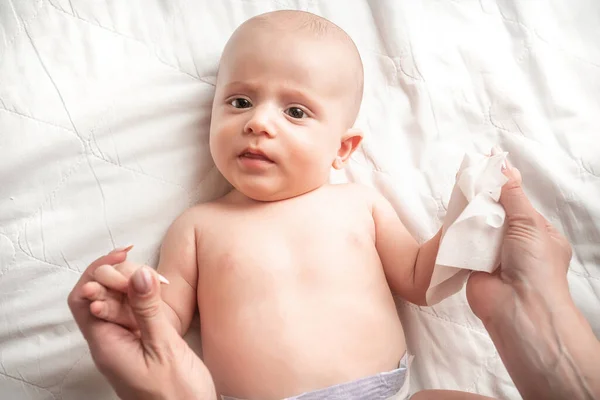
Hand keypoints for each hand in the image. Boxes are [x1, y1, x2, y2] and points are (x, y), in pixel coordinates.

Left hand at [68, 250, 215, 399]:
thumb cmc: (176, 395)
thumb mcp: (163, 348)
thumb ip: (148, 310)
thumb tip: (139, 274)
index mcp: (106, 345)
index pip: (83, 298)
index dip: (97, 272)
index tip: (123, 257)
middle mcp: (110, 342)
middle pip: (98, 295)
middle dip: (118, 275)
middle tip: (145, 270)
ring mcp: (126, 341)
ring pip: (118, 301)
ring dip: (134, 284)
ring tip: (157, 280)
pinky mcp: (142, 341)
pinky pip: (135, 311)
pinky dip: (145, 296)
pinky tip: (160, 291)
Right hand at [466, 165, 571, 323]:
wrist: (517, 308)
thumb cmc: (534, 265)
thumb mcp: (529, 223)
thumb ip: (512, 195)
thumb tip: (503, 164)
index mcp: (540, 235)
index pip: (518, 204)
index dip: (504, 185)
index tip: (487, 164)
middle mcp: (518, 245)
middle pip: (497, 214)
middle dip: (484, 198)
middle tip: (468, 174)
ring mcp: (495, 256)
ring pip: (480, 227)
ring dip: (471, 214)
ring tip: (458, 188)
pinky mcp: (474, 265)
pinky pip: (465, 242)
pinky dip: (459, 232)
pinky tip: (451, 214)